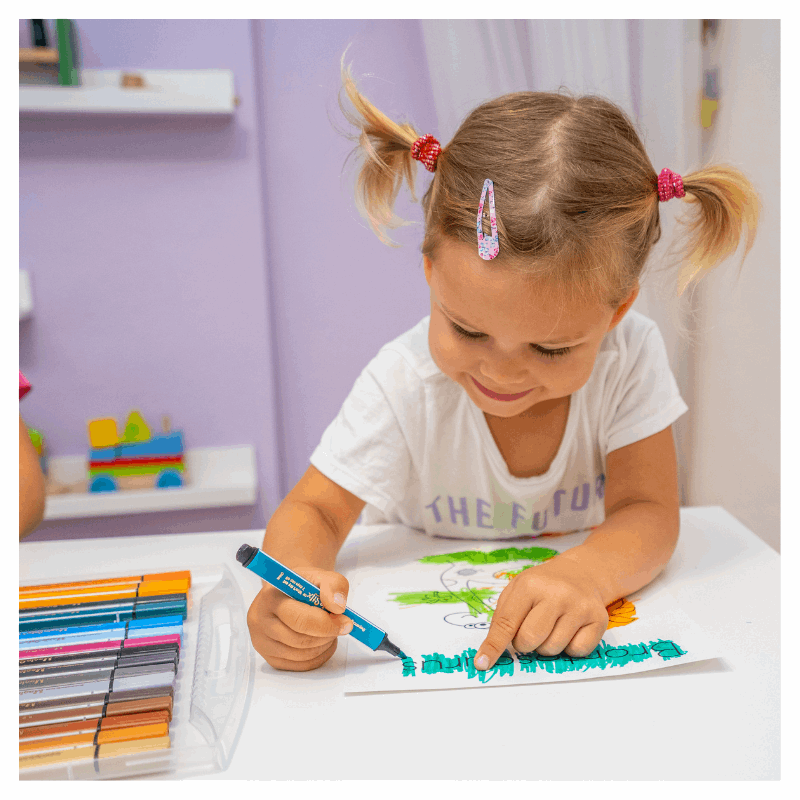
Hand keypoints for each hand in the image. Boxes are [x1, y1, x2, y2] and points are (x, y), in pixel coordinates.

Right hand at [246, 566, 353, 670]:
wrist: (287, 592)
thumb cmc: (303, 585)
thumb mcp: (321, 575)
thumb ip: (334, 585)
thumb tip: (337, 608)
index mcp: (270, 597)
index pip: (299, 619)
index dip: (326, 624)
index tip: (345, 622)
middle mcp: (260, 620)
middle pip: (300, 640)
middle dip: (327, 635)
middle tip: (341, 627)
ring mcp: (262, 641)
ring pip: (302, 655)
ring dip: (324, 645)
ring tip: (330, 631)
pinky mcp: (269, 658)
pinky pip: (300, 666)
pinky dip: (318, 656)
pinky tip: (323, 642)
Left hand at [474, 555, 608, 669]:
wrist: (581, 573)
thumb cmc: (543, 586)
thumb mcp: (517, 591)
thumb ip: (503, 618)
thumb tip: (489, 653)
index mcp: (529, 585)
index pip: (506, 622)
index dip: (494, 646)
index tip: (482, 663)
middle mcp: (556, 594)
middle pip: (530, 639)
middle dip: (524, 644)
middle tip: (529, 632)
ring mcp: (579, 607)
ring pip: (552, 649)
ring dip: (546, 646)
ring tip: (551, 626)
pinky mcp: (599, 620)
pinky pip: (577, 652)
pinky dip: (569, 648)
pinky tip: (570, 629)